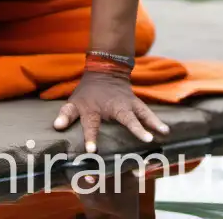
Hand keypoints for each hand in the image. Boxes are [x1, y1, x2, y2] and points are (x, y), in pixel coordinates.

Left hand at [52, 72, 169, 152]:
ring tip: (162, 133)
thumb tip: (57, 127)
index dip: (90, 138)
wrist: (105, 71)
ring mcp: (127, 105)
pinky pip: (147, 112)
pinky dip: (155, 120)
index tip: (91, 151)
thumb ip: (66, 115)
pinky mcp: (136, 103)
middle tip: (146, 139)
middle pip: (125, 118)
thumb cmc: (88, 92)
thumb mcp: (74, 101)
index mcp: (94, 110)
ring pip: (140, 113)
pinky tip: (165, 130)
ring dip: (151, 123)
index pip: (90, 125)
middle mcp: (113, 108)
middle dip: (135, 128)